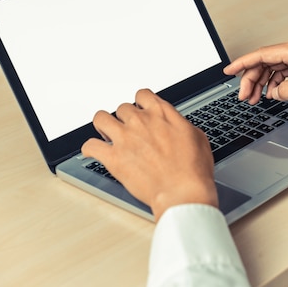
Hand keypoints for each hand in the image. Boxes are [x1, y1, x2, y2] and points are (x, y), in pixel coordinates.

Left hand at [81, 89, 217, 221]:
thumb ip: (179, 125)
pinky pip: (90, 146)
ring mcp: (125, 138)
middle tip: (128, 131)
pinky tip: (94, 152)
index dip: (140, 103)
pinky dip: (90, 149)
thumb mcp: (197, 137)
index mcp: (161, 114)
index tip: (141, 110)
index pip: (142, 95)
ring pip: (100, 118)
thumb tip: (174, 124)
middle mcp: (141, 121)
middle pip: (121, 108)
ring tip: (107, 135)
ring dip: (103, 126)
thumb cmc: (193, 170)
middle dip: (124, 119)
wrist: (182, 192)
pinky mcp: (113, 158)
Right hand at [223, 37, 287, 113]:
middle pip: (266, 60)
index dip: (242, 64)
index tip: (228, 70)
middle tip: (243, 96)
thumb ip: (285, 89)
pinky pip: (284, 70)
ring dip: (262, 82)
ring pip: (274, 66)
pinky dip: (275, 82)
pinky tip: (270, 93)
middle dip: (251, 78)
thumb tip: (273, 91)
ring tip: (254, 98)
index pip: (262, 54)